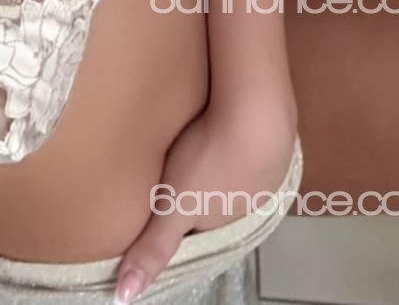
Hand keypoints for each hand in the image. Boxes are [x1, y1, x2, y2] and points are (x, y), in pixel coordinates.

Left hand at [112, 100, 297, 302]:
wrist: (257, 112)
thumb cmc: (210, 160)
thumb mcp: (173, 205)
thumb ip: (152, 247)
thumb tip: (127, 297)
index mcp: (224, 225)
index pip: (199, 234)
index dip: (181, 226)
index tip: (163, 216)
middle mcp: (249, 205)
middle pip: (216, 206)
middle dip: (198, 197)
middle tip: (175, 180)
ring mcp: (266, 172)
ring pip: (233, 177)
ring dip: (216, 169)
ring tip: (194, 153)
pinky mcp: (272, 139)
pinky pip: (247, 148)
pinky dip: (233, 143)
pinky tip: (220, 130)